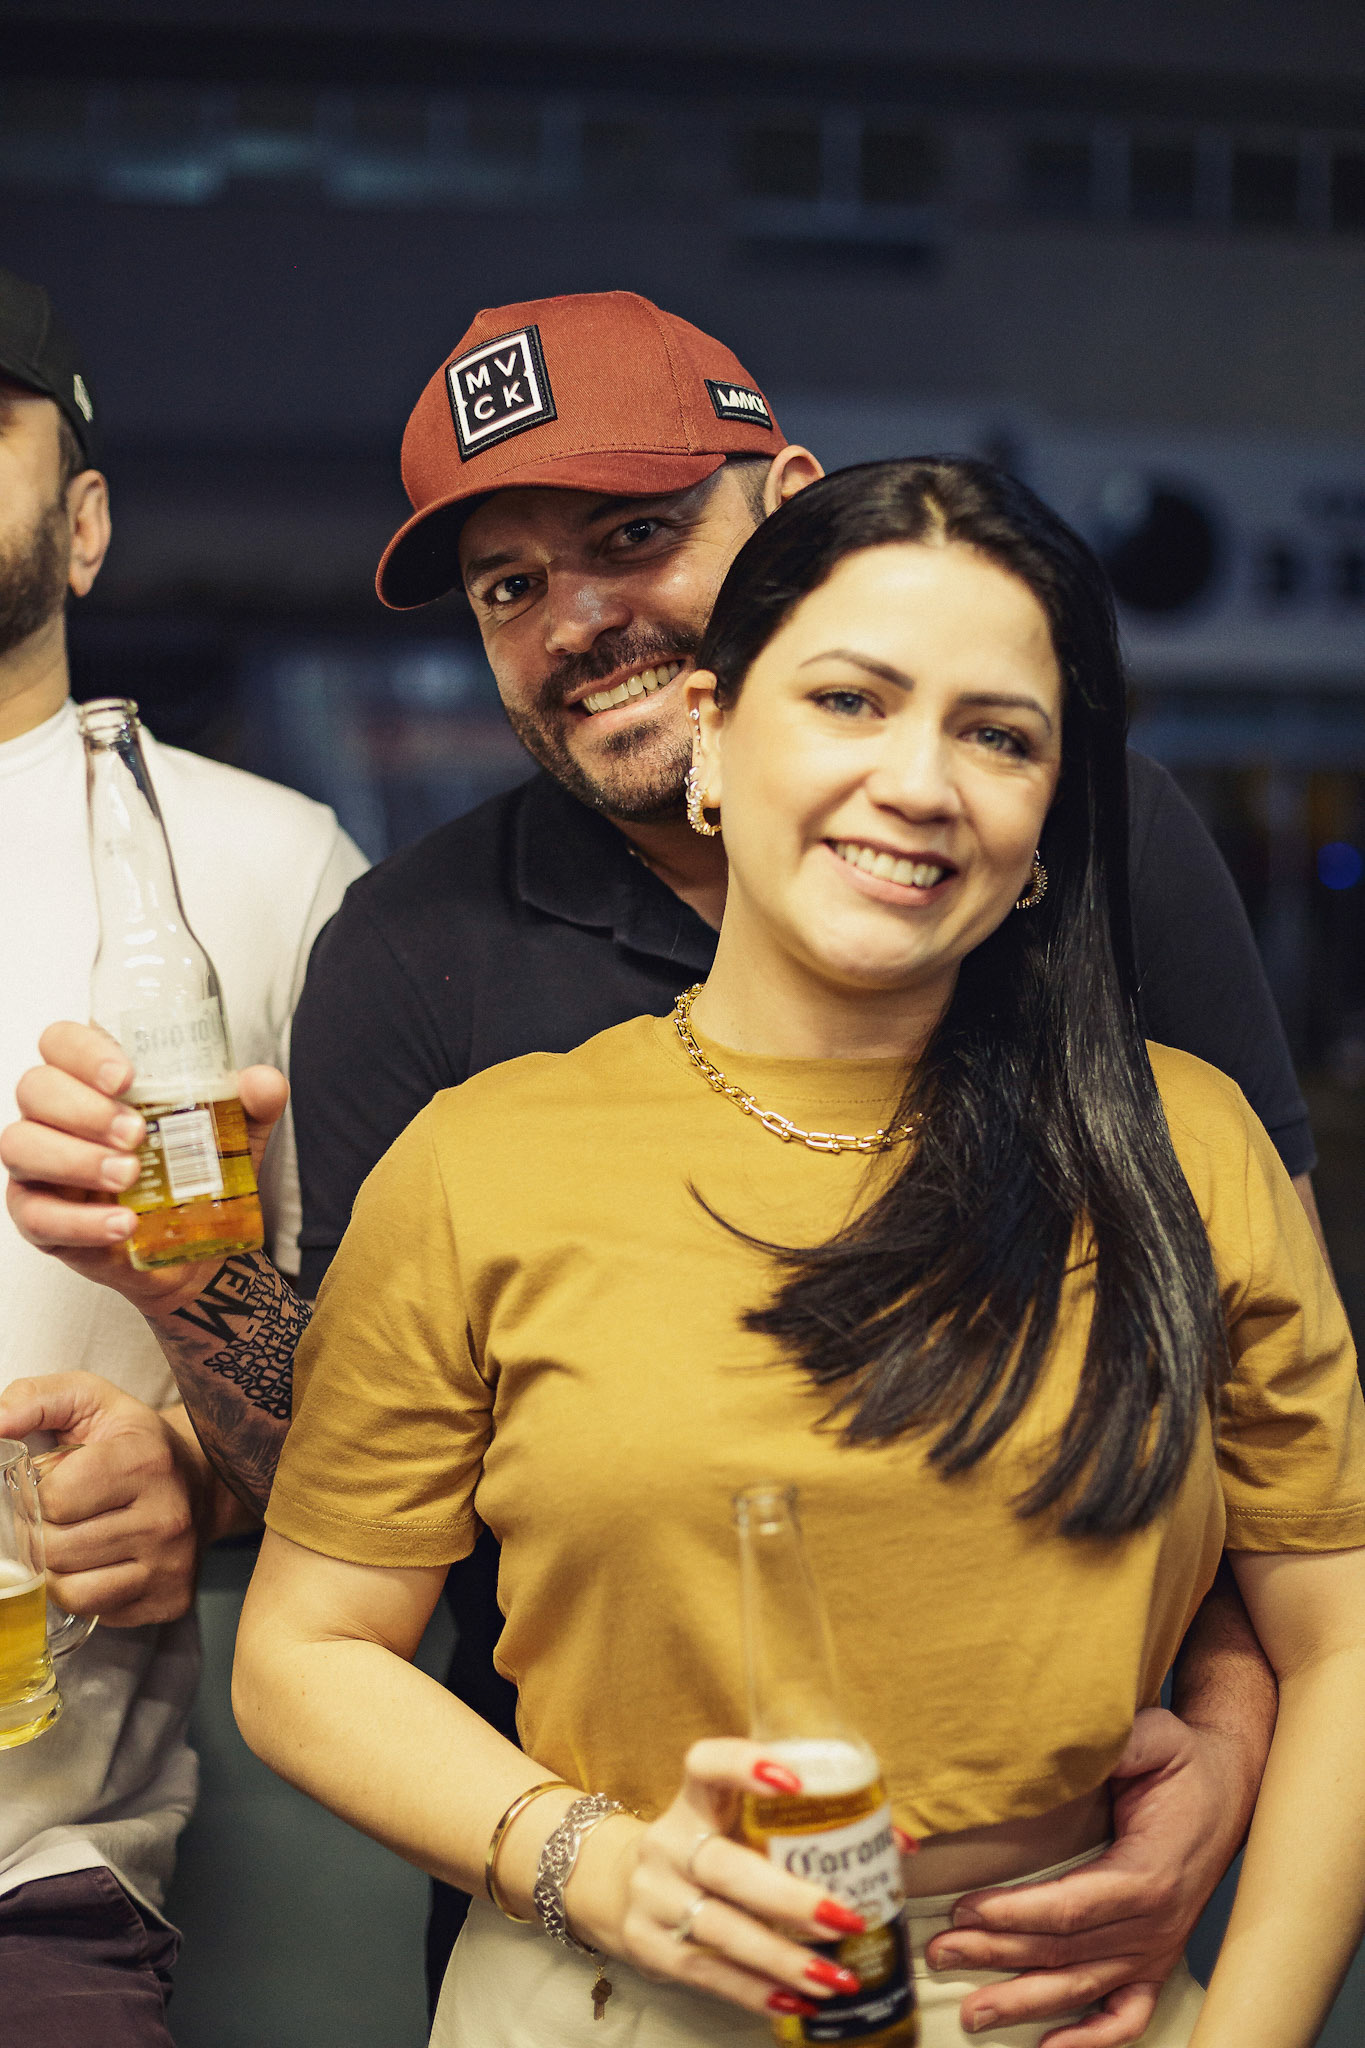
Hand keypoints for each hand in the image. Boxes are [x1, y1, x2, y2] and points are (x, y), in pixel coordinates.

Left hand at [0, 1372, 210, 1626]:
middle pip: (58, 1549)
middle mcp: (167, 1516)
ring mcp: (172, 1563)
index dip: (40, 1494)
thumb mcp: (89, 1401)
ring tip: (75, 1540)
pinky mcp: (172, 1599)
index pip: (56, 1499)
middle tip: (58, 1517)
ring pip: (72, 1591)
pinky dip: (86, 1592)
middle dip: (42, 1533)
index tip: (54, 1483)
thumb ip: (35, 1399)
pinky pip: (98, 1611)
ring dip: (58, 1568)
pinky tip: (100, 1563)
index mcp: (145, 1460)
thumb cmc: (134, 1442)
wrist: (202, 1479)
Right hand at [2, 1021, 287, 1317]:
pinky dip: (80, 1221)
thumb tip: (261, 1082)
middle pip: (35, 1088)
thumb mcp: (234, 1133)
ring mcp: (39, 1167)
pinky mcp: (39, 1219)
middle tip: (137, 1133)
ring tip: (130, 1176)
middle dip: (84, 1108)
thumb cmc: (197, 1171)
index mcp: (91, 1080)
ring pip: (21, 1145)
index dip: (83, 1051)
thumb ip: (251, 1103)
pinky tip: (121, 1224)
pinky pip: (36, 1215)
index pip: (61, 1041)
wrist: (197, 1246)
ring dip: (75, 1159)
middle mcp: (54, 1115)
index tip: (126, 1076)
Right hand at [568, 1741, 868, 2022]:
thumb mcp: (738, 1825)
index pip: (706, 1764)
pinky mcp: (647, 1943)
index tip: (795, 1781)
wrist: (623, 1886)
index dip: (744, 1766)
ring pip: (718, 1927)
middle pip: (723, 1866)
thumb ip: (805, 1829)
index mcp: (695, 1799)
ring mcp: (653, 1895)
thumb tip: (899, 1847)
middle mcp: (668, 1842)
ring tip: (834, 1978)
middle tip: (844, 1918)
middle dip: (788, 1897)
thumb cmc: (711, 1848)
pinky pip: (705, 1971)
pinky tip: (796, 2003)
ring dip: (781, 1957)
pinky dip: (753, 1991)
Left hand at [925, 1708, 1246, 2045]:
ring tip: (972, 2011)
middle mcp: (1151, 1924)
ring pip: (1080, 1986)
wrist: (1230, 1788)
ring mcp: (1154, 1949)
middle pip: (1063, 1952)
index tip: (964, 1910)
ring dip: (1024, 2002)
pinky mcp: (1156, 1961)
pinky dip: (1092, 2040)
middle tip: (940, 1953)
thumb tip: (1060, 1740)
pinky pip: (1127, 2015)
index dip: (1013, 1914)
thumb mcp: (1151, 1738)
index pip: (1068, 1908)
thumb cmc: (1184, 1765)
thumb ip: (1111, 1744)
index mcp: (1146, 1875)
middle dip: (995, 1955)